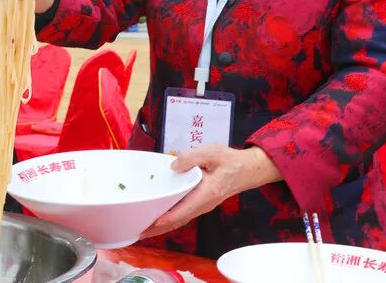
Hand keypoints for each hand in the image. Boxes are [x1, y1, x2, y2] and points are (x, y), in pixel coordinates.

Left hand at [139, 146, 281, 238]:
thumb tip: (173, 166)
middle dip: (159, 227)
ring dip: (162, 226)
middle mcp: (204, 204)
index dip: (167, 217)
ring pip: (180, 220)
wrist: (247, 170)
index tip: (152, 222)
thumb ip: (191, 157)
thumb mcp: (211, 152)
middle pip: (178, 220)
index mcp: (206, 193)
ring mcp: (203, 206)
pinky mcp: (201, 204)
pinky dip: (170, 220)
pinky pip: (183, 215)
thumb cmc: (229, 161)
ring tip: (143, 229)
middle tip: (138, 232)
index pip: (184, 209)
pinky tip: (158, 220)